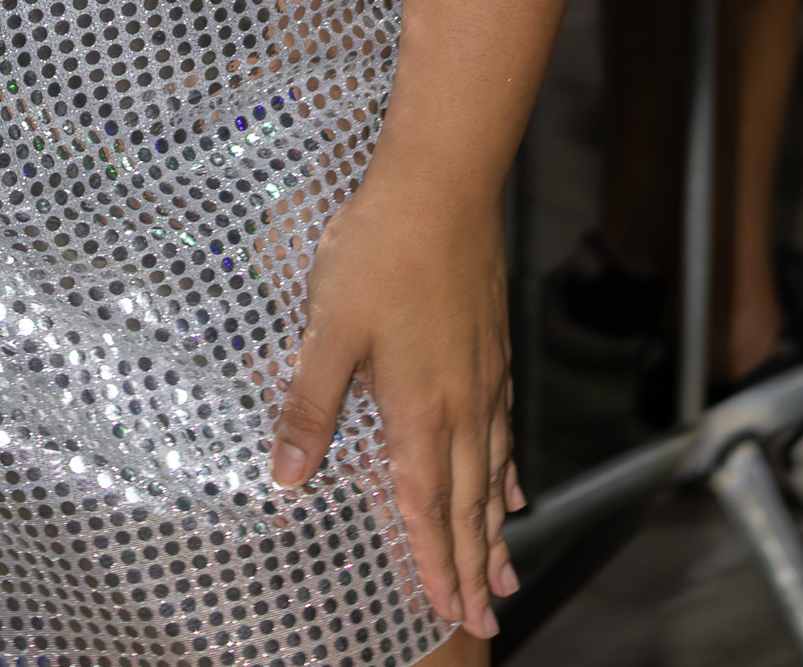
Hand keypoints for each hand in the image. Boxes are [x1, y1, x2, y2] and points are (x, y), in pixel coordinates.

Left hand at [269, 175, 520, 638]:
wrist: (442, 185)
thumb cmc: (380, 250)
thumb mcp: (329, 327)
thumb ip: (311, 404)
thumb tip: (287, 473)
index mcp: (418, 408)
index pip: (427, 505)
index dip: (435, 562)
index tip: (447, 613)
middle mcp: (461, 404)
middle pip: (470, 503)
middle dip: (474, 564)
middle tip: (486, 617)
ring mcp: (483, 376)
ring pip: (493, 472)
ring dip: (496, 528)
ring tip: (506, 572)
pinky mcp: (491, 348)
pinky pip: (504, 430)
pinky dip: (509, 469)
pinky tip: (515, 486)